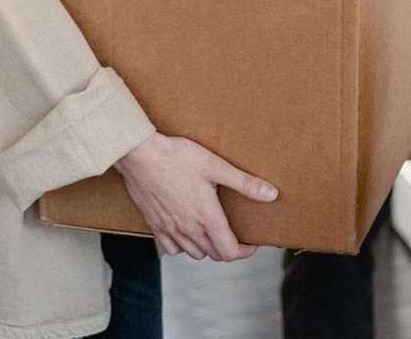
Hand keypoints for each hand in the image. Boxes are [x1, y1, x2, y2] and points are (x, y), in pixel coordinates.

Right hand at [114, 134, 276, 261]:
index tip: (252, 242)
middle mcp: (188, 229)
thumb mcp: (216, 166)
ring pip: (194, 253)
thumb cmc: (178, 158)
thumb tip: (271, 194)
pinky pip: (172, 248)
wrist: (140, 156)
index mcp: (206, 218)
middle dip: (229, 248)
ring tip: (214, 232)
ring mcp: (170, 230)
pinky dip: (183, 246)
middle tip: (236, 234)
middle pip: (214, 255)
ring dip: (207, 248)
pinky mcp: (155, 225)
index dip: (245, 252)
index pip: (229, 252)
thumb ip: (245, 183)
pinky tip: (188, 230)